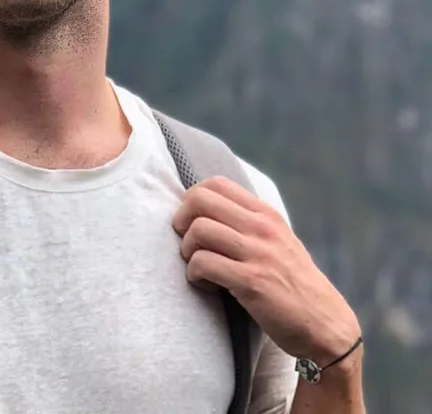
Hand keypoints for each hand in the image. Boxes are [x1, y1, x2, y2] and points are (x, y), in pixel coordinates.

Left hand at [172, 176, 359, 363]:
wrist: (326, 325)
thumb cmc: (292, 282)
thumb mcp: (277, 241)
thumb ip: (248, 222)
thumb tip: (202, 209)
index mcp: (266, 214)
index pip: (216, 183)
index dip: (192, 198)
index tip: (192, 221)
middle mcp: (262, 228)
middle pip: (199, 199)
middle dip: (181, 220)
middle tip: (187, 242)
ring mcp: (258, 253)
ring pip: (198, 230)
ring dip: (187, 250)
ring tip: (198, 266)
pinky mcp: (251, 281)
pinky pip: (204, 263)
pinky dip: (194, 274)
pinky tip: (206, 285)